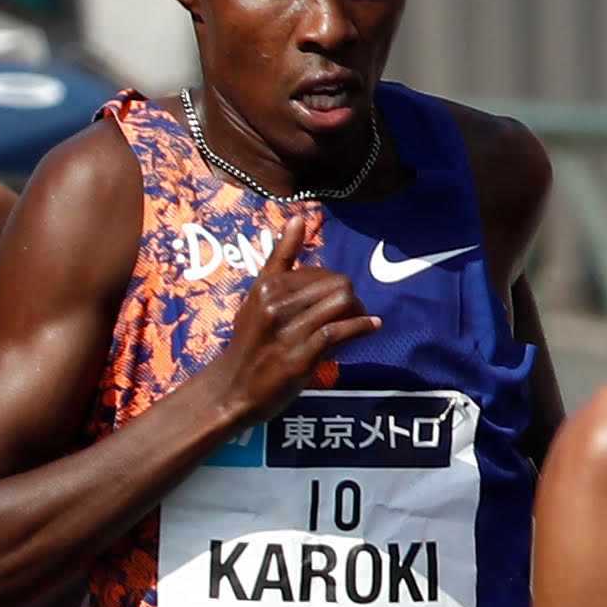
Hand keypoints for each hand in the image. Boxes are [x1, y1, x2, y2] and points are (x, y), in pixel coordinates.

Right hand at [210, 205, 378, 423]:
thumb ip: (280, 258)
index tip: (335, 303)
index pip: (320, 272)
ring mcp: (287, 330)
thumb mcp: (257, 296)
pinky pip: (339, 331)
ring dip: (358, 312)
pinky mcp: (299, 356)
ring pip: (342, 302)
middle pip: (337, 284)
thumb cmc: (251, 342)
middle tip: (350, 314)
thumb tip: (299, 217)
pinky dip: (362, 327)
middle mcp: (275, 304)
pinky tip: (372, 327)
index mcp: (267, 286)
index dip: (335, 287)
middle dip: (351, 298)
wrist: (234, 390)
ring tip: (359, 322)